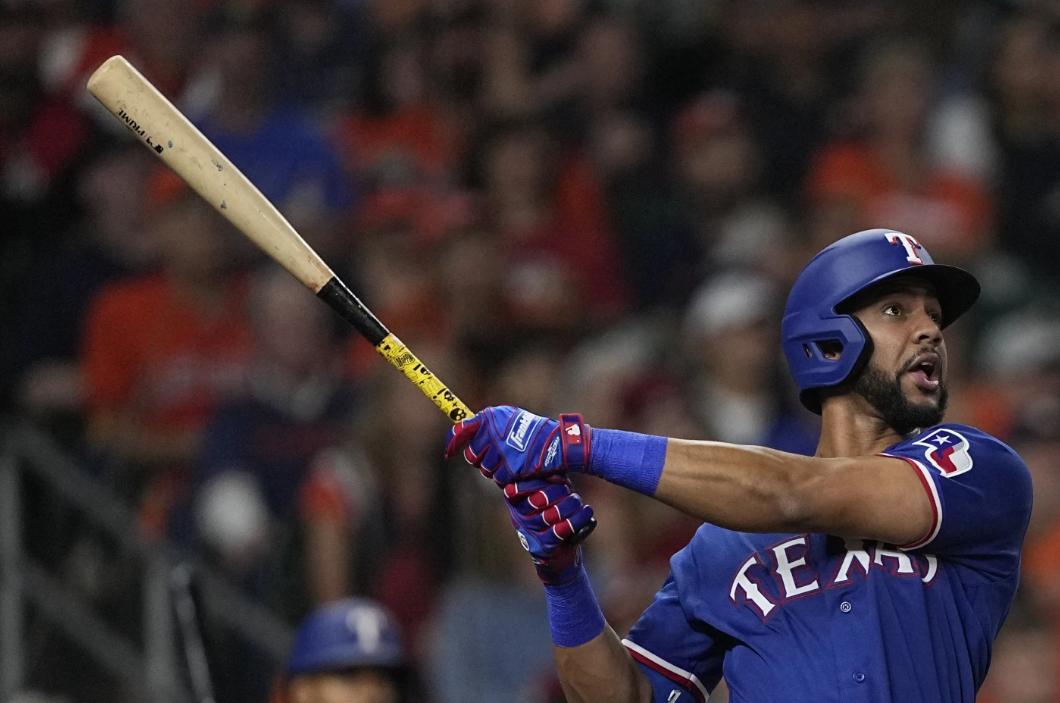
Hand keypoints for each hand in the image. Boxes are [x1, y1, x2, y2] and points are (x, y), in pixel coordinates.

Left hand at [444, 406, 590, 484]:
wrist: (558, 444)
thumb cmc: (535, 433)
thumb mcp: (511, 419)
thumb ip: (488, 426)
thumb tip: (463, 432)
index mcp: (491, 416)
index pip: (462, 429)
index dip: (453, 442)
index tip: (449, 451)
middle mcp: (493, 431)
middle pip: (472, 455)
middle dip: (481, 460)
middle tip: (496, 458)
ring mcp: (501, 450)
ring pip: (485, 469)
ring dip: (497, 469)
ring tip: (513, 461)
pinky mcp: (509, 466)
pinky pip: (499, 478)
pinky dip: (508, 478)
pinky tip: (520, 468)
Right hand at [503, 475, 594, 585]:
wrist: (559, 551)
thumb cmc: (555, 509)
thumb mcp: (549, 488)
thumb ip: (549, 474)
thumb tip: (558, 453)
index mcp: (516, 498)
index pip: (523, 485)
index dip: (541, 480)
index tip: (557, 478)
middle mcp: (519, 515)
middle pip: (538, 500)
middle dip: (558, 493)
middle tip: (569, 489)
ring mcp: (530, 532)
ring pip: (551, 516)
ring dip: (569, 506)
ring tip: (578, 500)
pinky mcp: (542, 547)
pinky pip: (560, 531)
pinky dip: (577, 519)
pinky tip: (586, 512)